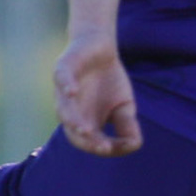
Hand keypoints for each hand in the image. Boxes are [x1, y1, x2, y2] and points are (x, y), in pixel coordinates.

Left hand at [54, 31, 141, 155]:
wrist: (99, 48)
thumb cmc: (109, 80)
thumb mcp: (124, 106)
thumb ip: (127, 125)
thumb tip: (134, 144)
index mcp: (84, 122)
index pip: (91, 143)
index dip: (106, 147)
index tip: (126, 146)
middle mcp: (70, 111)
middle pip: (73, 134)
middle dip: (88, 142)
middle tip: (104, 147)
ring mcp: (63, 91)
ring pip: (64, 111)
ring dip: (74, 121)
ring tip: (85, 130)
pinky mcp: (62, 69)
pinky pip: (61, 79)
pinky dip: (67, 86)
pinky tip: (73, 92)